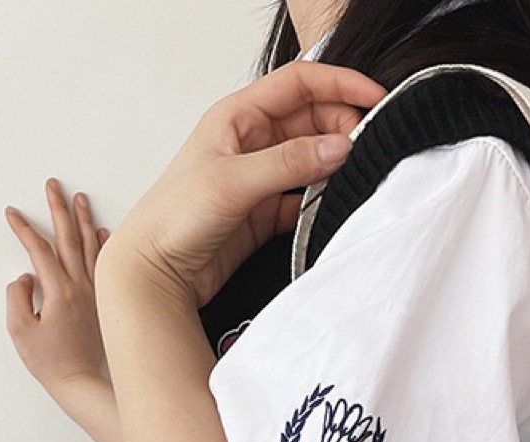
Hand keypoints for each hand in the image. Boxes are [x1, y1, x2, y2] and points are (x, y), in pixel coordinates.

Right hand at [5, 178, 110, 389]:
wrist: (81, 382)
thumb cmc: (50, 361)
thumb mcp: (20, 330)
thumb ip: (17, 296)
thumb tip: (25, 277)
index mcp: (58, 291)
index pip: (39, 249)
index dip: (24, 228)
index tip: (12, 213)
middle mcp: (80, 287)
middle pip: (68, 239)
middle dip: (58, 209)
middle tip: (53, 185)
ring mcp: (96, 293)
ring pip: (90, 248)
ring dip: (83, 220)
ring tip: (79, 198)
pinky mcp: (104, 302)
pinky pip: (105, 266)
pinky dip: (104, 245)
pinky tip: (103, 231)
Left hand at [97, 61, 386, 307]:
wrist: (155, 270)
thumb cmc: (174, 217)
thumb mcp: (234, 181)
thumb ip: (290, 163)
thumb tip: (340, 147)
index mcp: (237, 116)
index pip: (298, 84)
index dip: (339, 84)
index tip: (375, 97)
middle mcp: (250, 142)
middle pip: (311, 119)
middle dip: (343, 128)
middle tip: (368, 148)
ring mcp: (259, 178)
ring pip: (311, 159)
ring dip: (335, 165)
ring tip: (358, 176)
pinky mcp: (263, 212)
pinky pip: (304, 199)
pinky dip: (322, 202)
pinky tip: (334, 208)